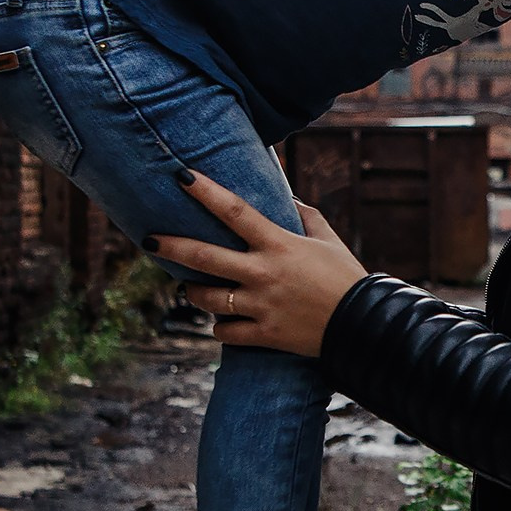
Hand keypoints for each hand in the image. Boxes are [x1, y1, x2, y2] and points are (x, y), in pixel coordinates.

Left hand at [149, 172, 367, 357]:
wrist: (363, 326)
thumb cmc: (347, 278)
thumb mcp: (329, 241)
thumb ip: (306, 217)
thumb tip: (288, 198)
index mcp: (279, 245)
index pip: (235, 210)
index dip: (205, 192)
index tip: (180, 176)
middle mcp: (263, 274)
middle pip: (204, 256)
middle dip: (171, 246)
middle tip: (147, 239)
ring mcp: (260, 306)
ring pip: (207, 298)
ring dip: (195, 292)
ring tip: (193, 287)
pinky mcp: (264, 335)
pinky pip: (224, 332)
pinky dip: (221, 327)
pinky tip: (224, 322)